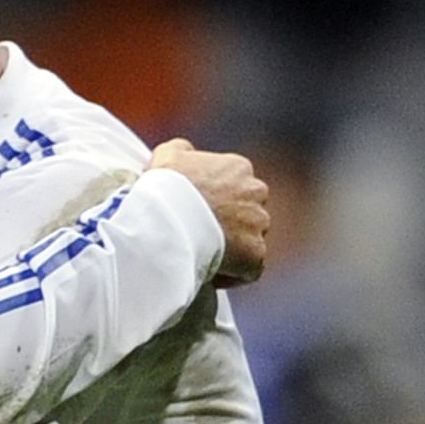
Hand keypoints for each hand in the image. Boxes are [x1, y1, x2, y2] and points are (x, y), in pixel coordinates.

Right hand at [148, 137, 268, 286]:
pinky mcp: (256, 255)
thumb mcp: (167, 154)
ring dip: (231, 247)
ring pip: (250, 239)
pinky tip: (209, 273)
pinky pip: (249, 269)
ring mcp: (259, 224)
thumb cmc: (165, 187)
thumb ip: (182, 150)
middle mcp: (256, 192)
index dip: (215, 201)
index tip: (195, 212)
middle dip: (228, 223)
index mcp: (238, 168)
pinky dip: (232, 273)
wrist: (167, 218)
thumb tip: (188, 154)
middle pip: (247, 211)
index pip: (235, 185)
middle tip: (199, 234)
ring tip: (203, 255)